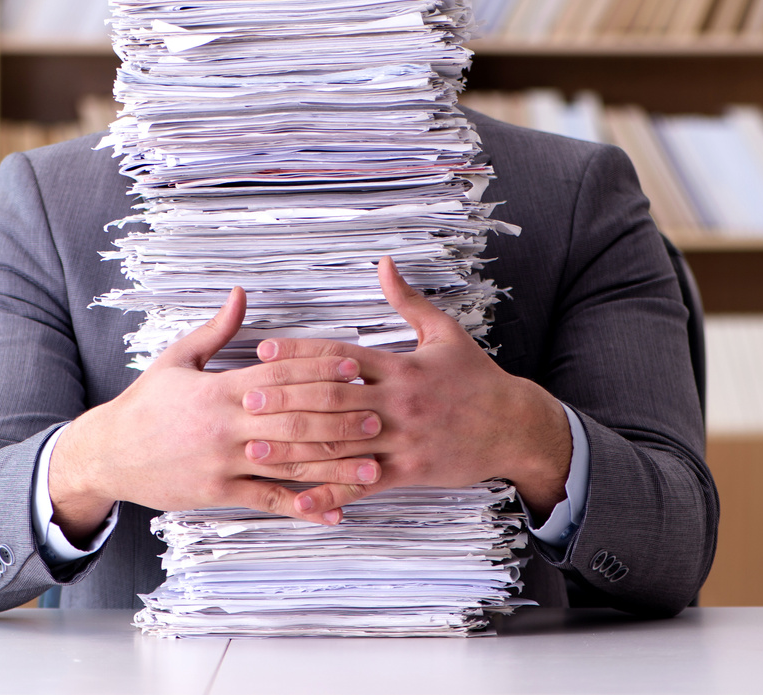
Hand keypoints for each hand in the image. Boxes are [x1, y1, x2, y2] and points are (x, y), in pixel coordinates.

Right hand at [47, 287, 383, 542]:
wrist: (108, 453)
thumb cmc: (145, 404)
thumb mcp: (177, 359)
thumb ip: (216, 329)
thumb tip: (241, 293)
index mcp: (219, 389)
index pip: (279, 374)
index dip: (318, 367)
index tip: (354, 363)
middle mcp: (227, 426)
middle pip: (293, 418)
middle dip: (338, 417)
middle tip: (377, 415)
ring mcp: (224, 462)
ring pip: (288, 461)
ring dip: (334, 464)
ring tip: (371, 464)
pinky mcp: (219, 492)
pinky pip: (267, 499)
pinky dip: (303, 506)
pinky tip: (334, 509)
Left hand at [251, 257, 571, 519]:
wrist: (515, 427)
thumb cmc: (476, 379)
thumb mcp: (444, 334)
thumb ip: (408, 301)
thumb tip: (383, 263)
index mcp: (400, 366)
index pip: (340, 355)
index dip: (299, 353)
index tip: (263, 352)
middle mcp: (398, 401)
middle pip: (332, 399)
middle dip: (287, 400)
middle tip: (247, 401)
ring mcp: (403, 439)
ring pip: (341, 443)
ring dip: (295, 447)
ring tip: (256, 448)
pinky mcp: (410, 472)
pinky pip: (363, 484)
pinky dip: (330, 492)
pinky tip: (300, 499)